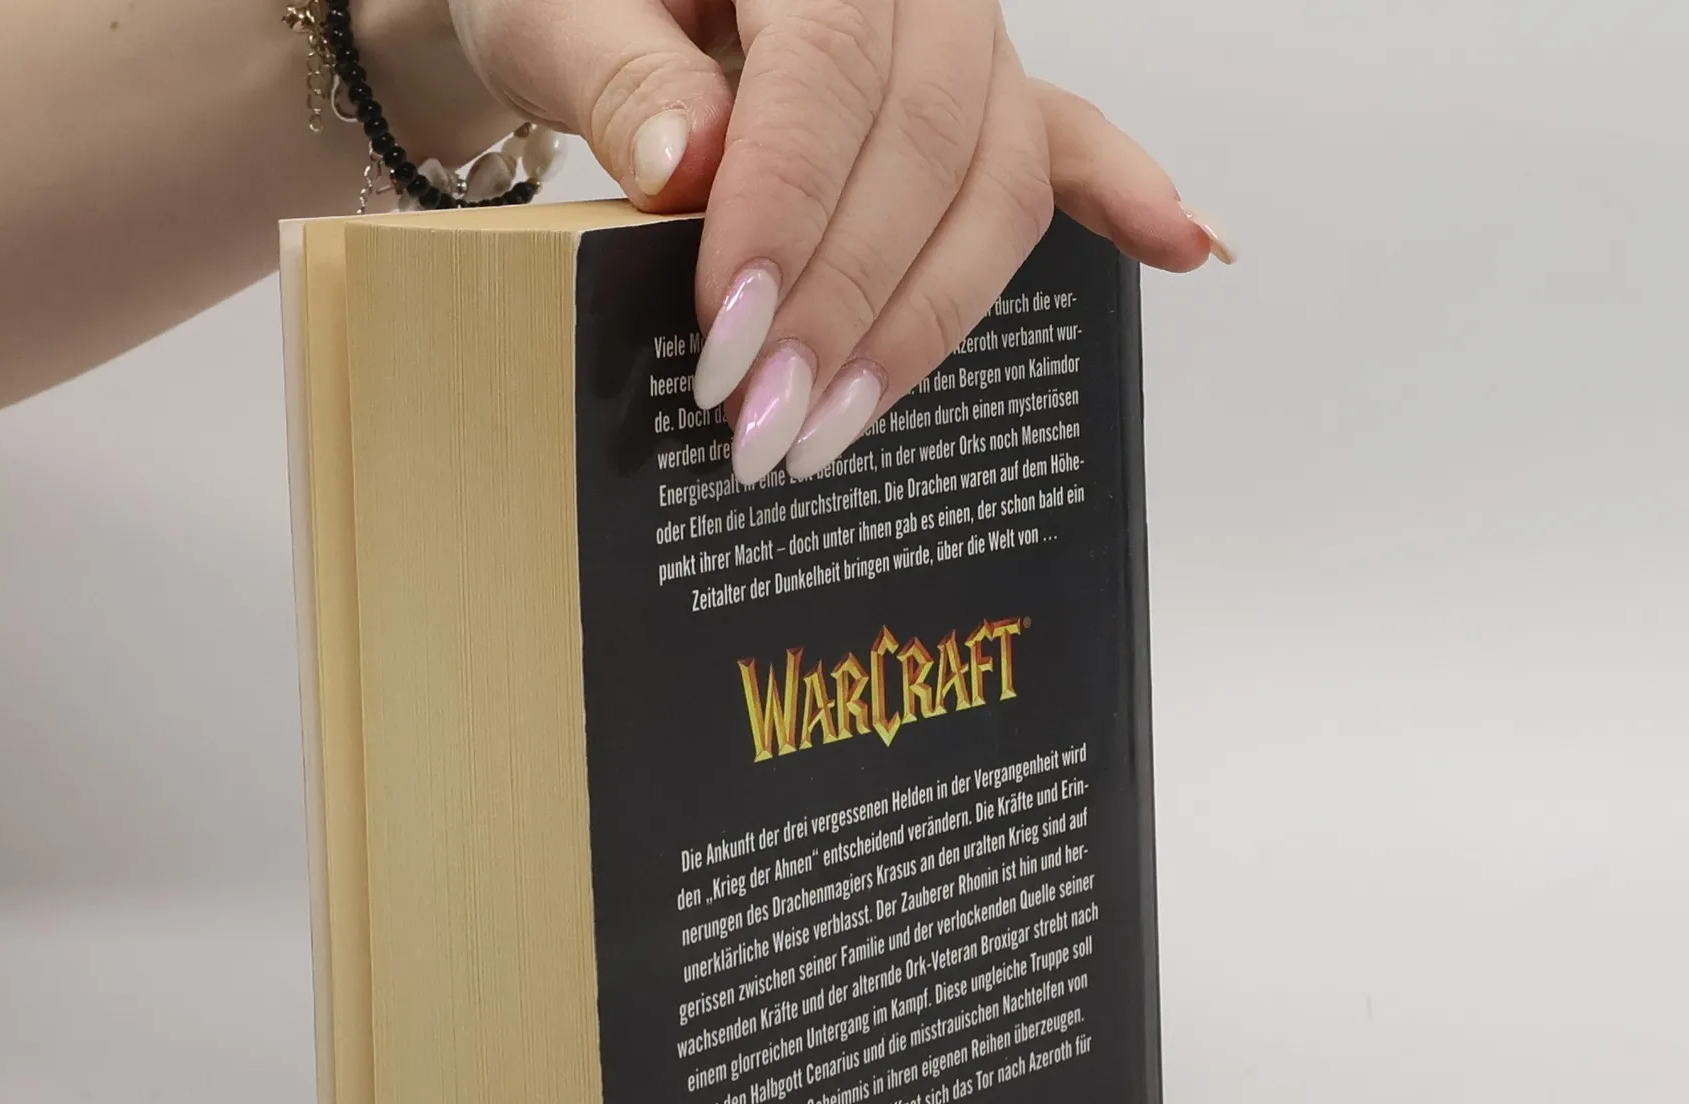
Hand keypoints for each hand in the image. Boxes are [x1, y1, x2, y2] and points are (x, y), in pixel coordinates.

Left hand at [430, 0, 1233, 483]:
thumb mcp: (553, 7)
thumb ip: (615, 74)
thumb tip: (687, 168)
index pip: (829, 73)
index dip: (786, 218)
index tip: (728, 343)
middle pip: (926, 147)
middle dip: (844, 308)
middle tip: (768, 428)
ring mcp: (967, 41)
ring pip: (994, 183)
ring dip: (926, 322)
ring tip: (842, 427)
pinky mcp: (982, 98)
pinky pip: (1065, 144)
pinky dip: (1122, 197)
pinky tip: (1183, 248)